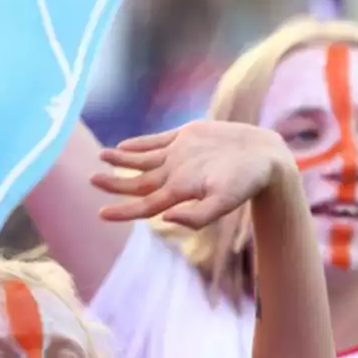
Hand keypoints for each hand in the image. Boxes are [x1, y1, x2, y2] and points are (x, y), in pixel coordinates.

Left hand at [91, 121, 293, 228]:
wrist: (266, 157)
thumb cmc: (247, 182)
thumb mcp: (225, 201)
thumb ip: (198, 216)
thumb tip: (165, 219)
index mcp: (180, 192)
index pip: (144, 204)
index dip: (122, 210)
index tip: (101, 213)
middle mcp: (175, 175)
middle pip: (137, 183)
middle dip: (114, 182)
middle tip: (91, 180)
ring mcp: (180, 156)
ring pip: (143, 160)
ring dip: (121, 160)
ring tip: (100, 157)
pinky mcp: (188, 137)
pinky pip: (157, 141)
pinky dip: (139, 144)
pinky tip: (124, 145)